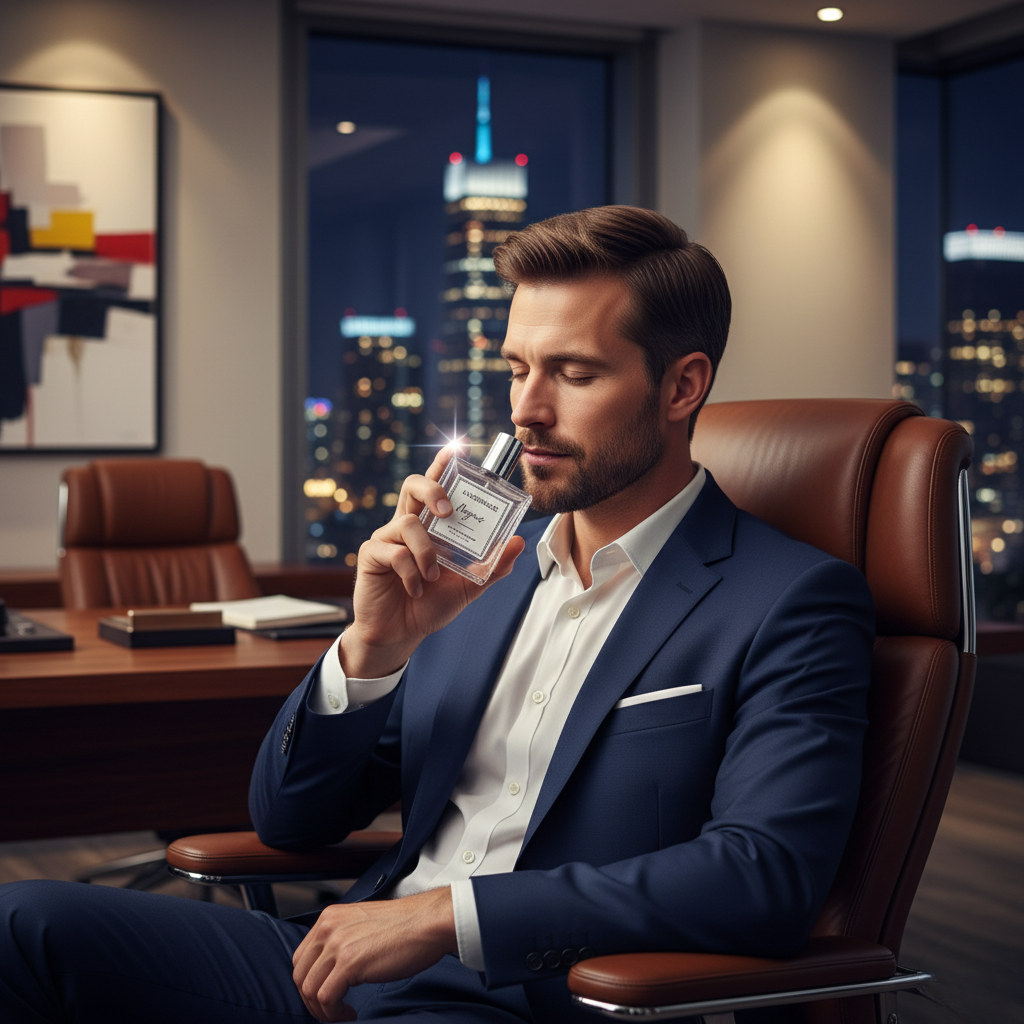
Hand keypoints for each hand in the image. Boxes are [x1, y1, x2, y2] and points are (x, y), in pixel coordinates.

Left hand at [291, 887, 456, 1021]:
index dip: (309, 982)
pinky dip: (334, 1013)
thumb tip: (329, 968)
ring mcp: (337, 944)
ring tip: (341, 1014)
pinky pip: (326, 998)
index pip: (301, 957)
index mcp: (329, 917)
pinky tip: (350, 1012)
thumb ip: (341, 938)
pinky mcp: (349, 963)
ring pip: (309, 990)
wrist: (428, 922)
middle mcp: (328, 927)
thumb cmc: (405, 926)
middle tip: (330, 1011)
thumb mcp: (362, 924)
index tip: (323, 995)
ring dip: (323, 1010)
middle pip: (300, 975)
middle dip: (311, 1000)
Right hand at [340, 446, 525, 677]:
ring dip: (426, 551)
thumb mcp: (468, 586)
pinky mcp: (371, 556)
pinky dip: (411, 573)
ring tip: (433, 575)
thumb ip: (492, 566)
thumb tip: (518, 541)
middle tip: (448, 509)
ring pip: (407, 523)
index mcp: (428, 527)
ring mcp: (386, 539)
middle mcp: (405, 525)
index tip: (459, 448)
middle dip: (432, 488)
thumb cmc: (429, 606)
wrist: (400, 636)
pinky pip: (395, 553)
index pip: (436, 487)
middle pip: (412, 486)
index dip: (444, 464)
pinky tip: (416, 589)